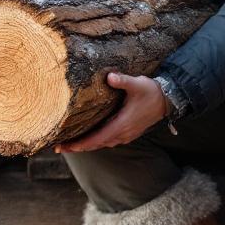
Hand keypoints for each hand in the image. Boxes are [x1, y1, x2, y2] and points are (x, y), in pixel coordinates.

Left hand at [55, 73, 169, 153]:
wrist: (167, 100)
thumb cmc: (150, 91)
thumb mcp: (137, 83)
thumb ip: (123, 81)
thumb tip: (109, 76)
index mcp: (121, 125)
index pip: (97, 139)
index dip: (81, 144)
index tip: (66, 146)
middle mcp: (122, 134)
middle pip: (95, 145)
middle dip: (77, 147)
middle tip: (58, 148)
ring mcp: (125, 135)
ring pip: (101, 144)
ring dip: (86, 145)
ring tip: (69, 144)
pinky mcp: (127, 133)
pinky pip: (107, 141)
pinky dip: (95, 141)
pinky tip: (87, 138)